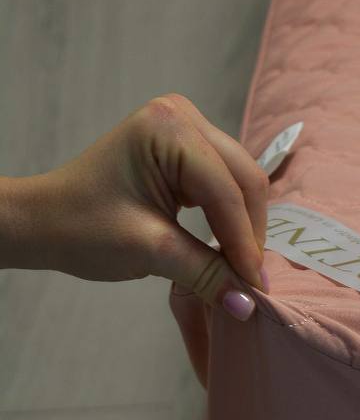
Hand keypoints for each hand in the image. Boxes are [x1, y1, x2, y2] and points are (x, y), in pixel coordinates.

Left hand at [6, 94, 269, 320]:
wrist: (42, 220)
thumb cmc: (82, 229)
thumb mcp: (150, 251)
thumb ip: (206, 272)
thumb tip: (250, 305)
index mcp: (169, 129)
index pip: (226, 191)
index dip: (244, 243)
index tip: (257, 288)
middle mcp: (182, 115)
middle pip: (242, 178)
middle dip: (248, 232)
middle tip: (252, 281)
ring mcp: (183, 125)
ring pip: (238, 179)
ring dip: (242, 224)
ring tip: (240, 267)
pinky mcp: (183, 143)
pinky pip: (222, 179)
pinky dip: (228, 213)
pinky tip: (227, 244)